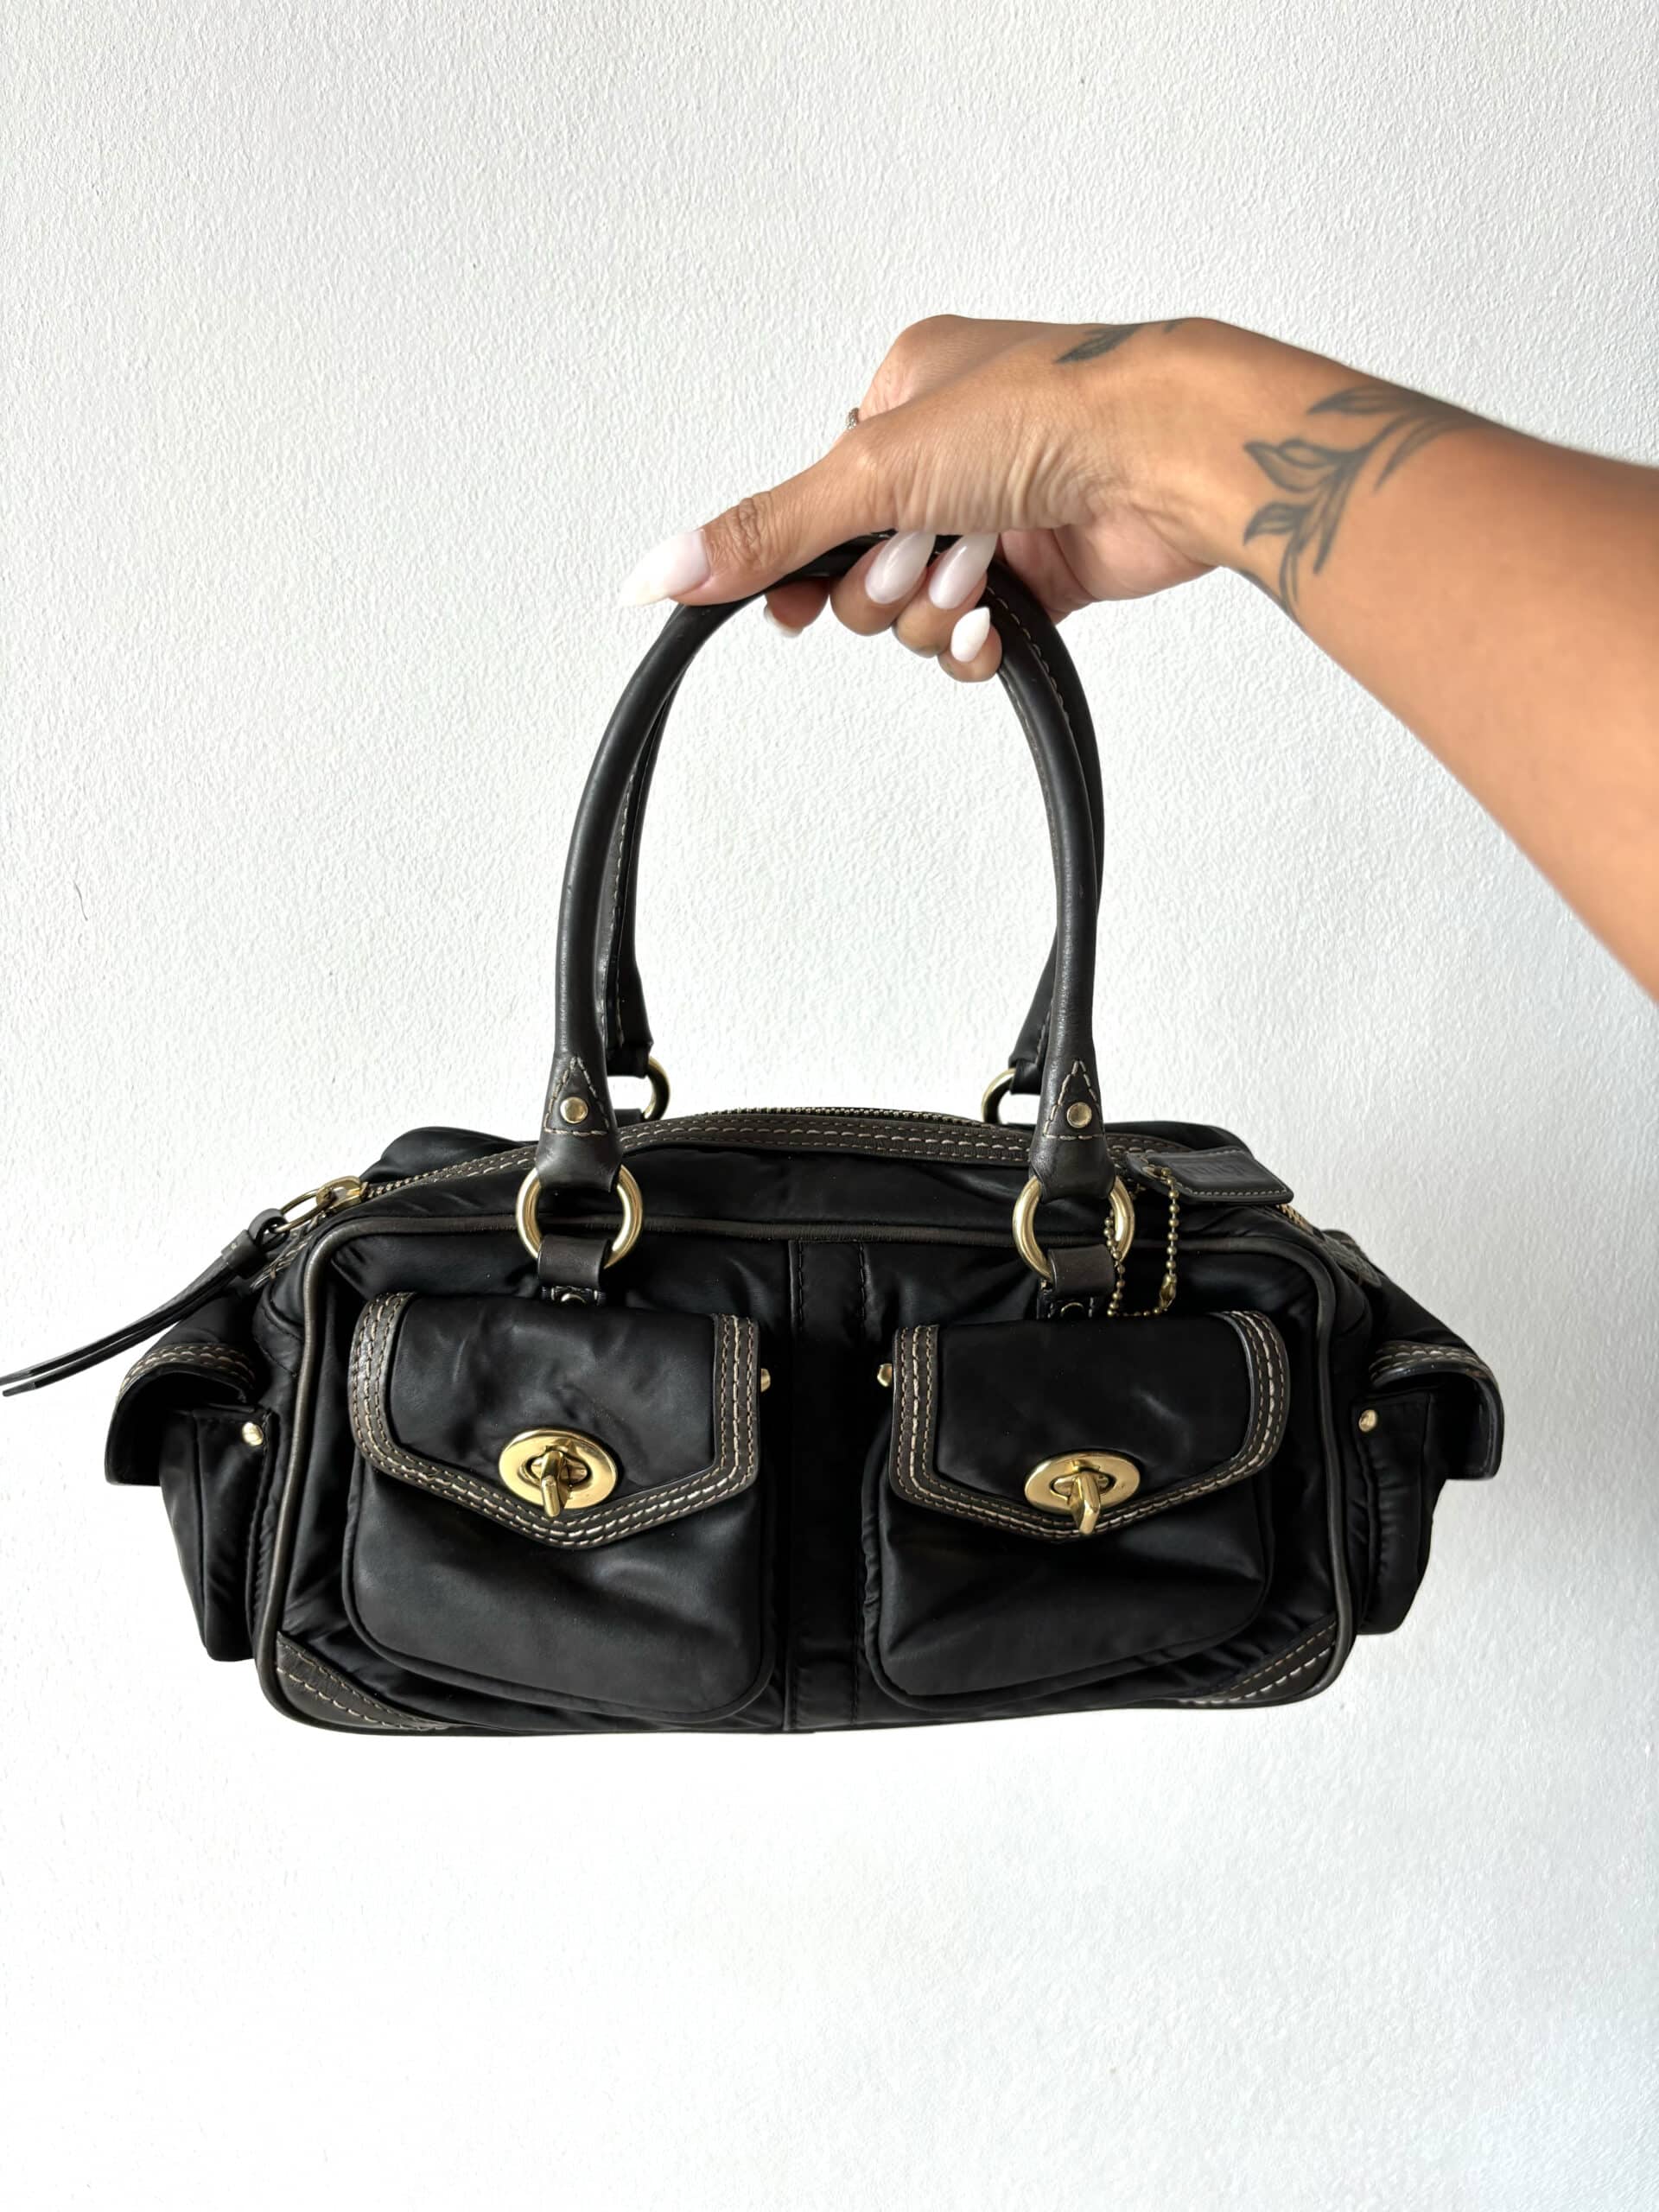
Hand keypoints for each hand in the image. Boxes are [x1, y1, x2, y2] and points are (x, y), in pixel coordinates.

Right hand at [618, 316, 1220, 680]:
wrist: (1169, 456)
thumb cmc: (1048, 414)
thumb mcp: (874, 469)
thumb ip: (767, 530)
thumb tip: (659, 569)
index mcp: (900, 393)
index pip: (812, 504)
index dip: (800, 564)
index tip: (792, 602)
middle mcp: (947, 453)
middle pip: (858, 566)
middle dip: (887, 582)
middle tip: (926, 554)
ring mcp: (997, 515)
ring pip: (915, 609)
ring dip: (937, 607)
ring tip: (981, 570)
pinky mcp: (1044, 573)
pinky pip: (972, 637)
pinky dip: (975, 642)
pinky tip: (994, 625)